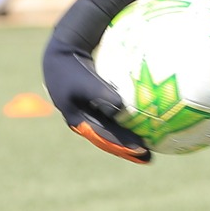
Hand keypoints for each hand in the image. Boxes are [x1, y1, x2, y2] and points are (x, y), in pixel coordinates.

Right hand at [43, 3, 150, 163]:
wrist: (59, 53)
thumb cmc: (72, 65)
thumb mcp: (85, 81)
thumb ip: (101, 93)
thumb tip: (120, 106)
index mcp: (79, 120)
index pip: (105, 139)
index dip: (123, 146)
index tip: (141, 151)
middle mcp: (83, 121)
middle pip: (109, 140)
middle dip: (127, 149)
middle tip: (149, 157)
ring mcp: (86, 113)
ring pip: (110, 130)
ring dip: (127, 138)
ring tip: (150, 144)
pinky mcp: (92, 104)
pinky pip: (111, 116)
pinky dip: (125, 121)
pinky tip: (144, 116)